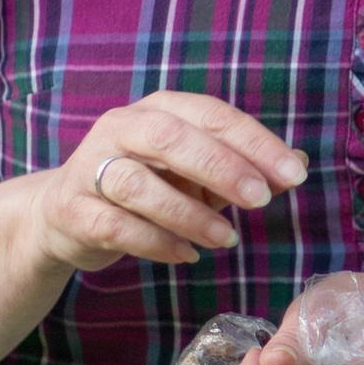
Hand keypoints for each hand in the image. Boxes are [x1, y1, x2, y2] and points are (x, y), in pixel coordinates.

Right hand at [32, 93, 307, 273]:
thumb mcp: (197, 172)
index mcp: (159, 109)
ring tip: (227, 238)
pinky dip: (156, 243)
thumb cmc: (148, 186)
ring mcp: (90, 168)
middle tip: (261, 199)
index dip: (254, 142)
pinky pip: (115, 226)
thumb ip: (242, 167)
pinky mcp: (73, 210)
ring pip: (138, 185)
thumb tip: (297, 166)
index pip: (212, 114)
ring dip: (189, 214)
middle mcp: (120, 128)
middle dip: (221, 167)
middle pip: (169, 138)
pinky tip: (187, 255)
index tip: (292, 174)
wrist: (65, 214)